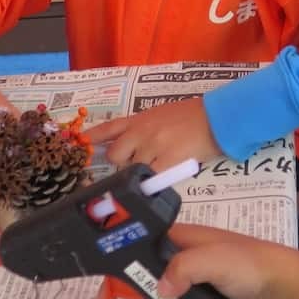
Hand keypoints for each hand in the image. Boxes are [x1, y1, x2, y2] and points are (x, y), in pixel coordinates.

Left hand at [86, 98, 220, 169]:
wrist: (216, 117)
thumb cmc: (193, 115)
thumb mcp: (162, 115)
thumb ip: (144, 128)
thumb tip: (133, 146)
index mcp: (140, 119)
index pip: (110, 128)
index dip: (94, 137)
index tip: (82, 144)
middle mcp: (141, 131)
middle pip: (116, 155)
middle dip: (125, 162)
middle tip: (142, 162)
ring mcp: (152, 146)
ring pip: (134, 170)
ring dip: (144, 173)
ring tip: (162, 166)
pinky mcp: (166, 160)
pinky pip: (151, 179)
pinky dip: (153, 183)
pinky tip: (162, 179)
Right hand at [94, 224, 283, 298]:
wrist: (276, 282)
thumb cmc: (247, 263)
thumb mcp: (216, 260)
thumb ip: (186, 267)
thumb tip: (161, 286)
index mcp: (178, 238)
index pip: (136, 248)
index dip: (117, 271)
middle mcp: (178, 254)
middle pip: (143, 278)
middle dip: (143, 298)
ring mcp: (188, 275)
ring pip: (158, 296)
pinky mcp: (197, 292)